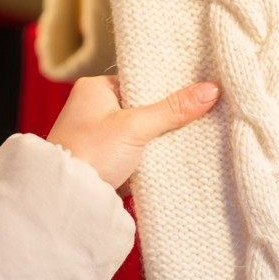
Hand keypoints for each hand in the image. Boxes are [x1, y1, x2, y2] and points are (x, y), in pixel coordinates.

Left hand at [46, 76, 219, 190]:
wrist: (68, 198)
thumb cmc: (91, 154)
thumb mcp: (135, 127)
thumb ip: (172, 109)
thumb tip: (210, 90)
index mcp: (95, 89)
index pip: (140, 81)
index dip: (167, 88)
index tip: (195, 92)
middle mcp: (94, 109)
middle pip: (143, 106)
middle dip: (166, 116)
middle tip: (199, 114)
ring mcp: (99, 136)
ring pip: (142, 131)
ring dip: (160, 138)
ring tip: (192, 134)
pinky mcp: (106, 160)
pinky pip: (137, 151)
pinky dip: (152, 155)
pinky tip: (173, 155)